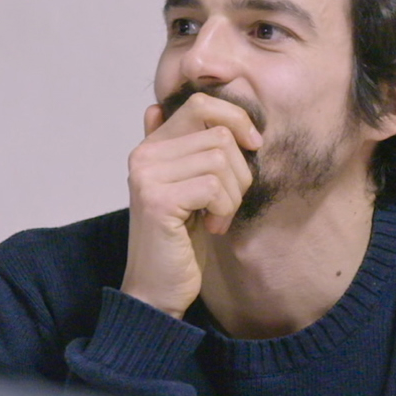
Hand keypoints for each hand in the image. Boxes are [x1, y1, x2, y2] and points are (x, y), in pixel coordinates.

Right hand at [120, 92, 261, 317]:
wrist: (157, 290)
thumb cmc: (181, 242)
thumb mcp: (188, 190)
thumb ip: (180, 151)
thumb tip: (158, 106)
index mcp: (151, 147)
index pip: (201, 104)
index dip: (236, 119)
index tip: (252, 146)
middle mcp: (143, 156)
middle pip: (218, 133)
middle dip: (239, 170)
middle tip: (228, 202)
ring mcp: (147, 176)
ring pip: (219, 158)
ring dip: (232, 195)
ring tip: (217, 218)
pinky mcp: (157, 200)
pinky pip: (213, 186)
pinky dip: (224, 209)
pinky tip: (211, 227)